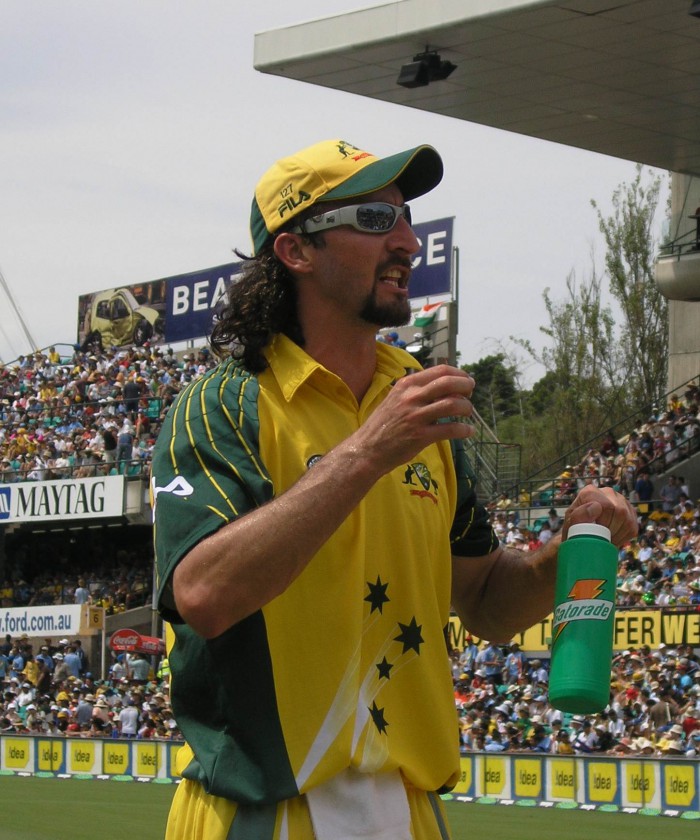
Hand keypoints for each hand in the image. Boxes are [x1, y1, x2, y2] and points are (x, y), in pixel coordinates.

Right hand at [353, 364, 474, 472]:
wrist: (367, 449)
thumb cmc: (383, 425)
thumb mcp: (395, 399)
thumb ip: (416, 391)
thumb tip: (444, 385)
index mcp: (406, 385)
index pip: (440, 371)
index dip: (458, 374)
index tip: (465, 381)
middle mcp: (411, 397)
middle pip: (449, 383)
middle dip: (466, 386)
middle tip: (470, 393)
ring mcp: (416, 416)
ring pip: (453, 404)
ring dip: (467, 408)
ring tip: (468, 413)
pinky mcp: (420, 436)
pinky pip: (451, 429)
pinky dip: (464, 430)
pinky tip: (468, 431)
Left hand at [562, 485, 636, 545]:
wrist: (580, 534)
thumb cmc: (573, 528)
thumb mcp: (570, 524)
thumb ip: (578, 515)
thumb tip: (597, 507)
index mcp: (590, 492)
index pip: (607, 505)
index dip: (604, 522)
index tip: (595, 532)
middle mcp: (608, 492)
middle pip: (620, 512)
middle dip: (611, 530)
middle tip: (601, 539)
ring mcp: (621, 501)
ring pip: (628, 520)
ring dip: (617, 535)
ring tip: (606, 539)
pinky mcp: (630, 512)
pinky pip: (632, 528)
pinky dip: (623, 537)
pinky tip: (613, 538)